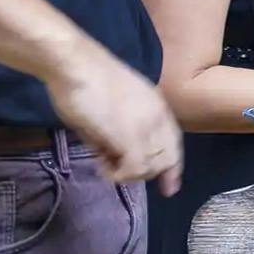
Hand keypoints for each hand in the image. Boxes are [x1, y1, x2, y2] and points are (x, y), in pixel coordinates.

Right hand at [45, 43, 182, 195]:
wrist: (78, 65)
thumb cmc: (89, 83)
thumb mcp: (113, 110)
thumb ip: (121, 133)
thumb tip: (113, 156)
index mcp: (159, 108)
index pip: (175, 145)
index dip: (172, 168)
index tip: (169, 187)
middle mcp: (159, 117)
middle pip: (166, 159)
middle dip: (144, 173)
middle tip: (114, 169)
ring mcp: (146, 126)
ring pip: (151, 167)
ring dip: (128, 174)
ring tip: (104, 162)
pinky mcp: (129, 135)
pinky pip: (135, 168)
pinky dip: (119, 175)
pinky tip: (103, 166)